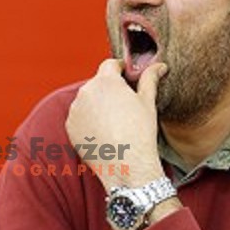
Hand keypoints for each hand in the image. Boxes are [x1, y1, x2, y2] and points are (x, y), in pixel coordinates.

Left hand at [65, 58, 167, 192]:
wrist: (127, 166)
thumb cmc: (140, 133)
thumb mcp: (148, 102)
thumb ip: (150, 79)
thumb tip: (160, 65)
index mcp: (105, 81)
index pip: (110, 64)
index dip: (121, 69)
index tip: (128, 76)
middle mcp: (86, 92)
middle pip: (98, 83)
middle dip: (110, 89)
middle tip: (125, 104)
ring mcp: (75, 110)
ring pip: (88, 100)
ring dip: (98, 104)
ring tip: (115, 121)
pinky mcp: (70, 127)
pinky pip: (79, 117)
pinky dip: (89, 120)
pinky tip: (104, 132)